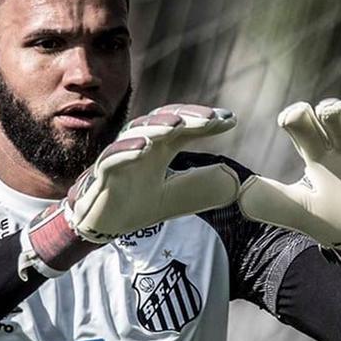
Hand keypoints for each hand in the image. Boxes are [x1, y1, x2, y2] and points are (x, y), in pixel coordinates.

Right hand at [19, 104, 238, 278]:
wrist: (105, 224)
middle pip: (165, 120)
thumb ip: (206, 188)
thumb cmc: (140, 204)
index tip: (231, 120)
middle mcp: (143, 145)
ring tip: (178, 124)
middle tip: (212, 118)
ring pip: (139, 133)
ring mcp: (122, 155)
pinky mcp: (103, 172)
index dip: (207, 121)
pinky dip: (126, 150)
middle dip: (188, 117)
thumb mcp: (182, 198)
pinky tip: (144, 147)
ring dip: (158, 126)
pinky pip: (113, 157)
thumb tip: (237, 183)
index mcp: (162, 147)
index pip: (185, 126)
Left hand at [238, 98, 340, 253]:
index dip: (296, 115)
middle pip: (336, 108)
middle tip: (333, 132)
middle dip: (333, 110)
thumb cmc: (325, 221)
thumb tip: (233, 191)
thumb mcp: (294, 211)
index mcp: (316, 153)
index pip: (302, 118)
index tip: (291, 124)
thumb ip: (266, 199)